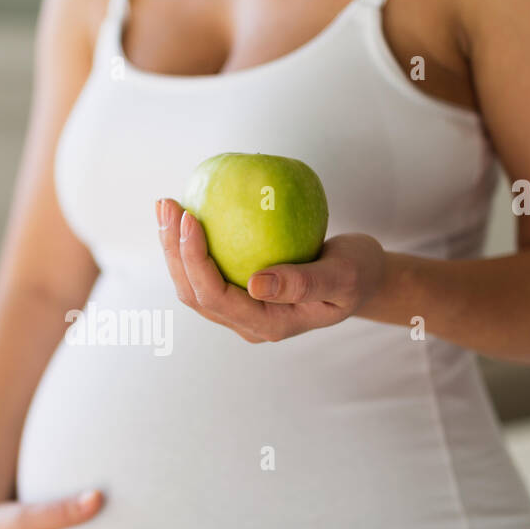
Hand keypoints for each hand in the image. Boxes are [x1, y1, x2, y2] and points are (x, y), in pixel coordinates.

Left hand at [156, 198, 386, 342]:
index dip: (194, 260)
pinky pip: (208, 269)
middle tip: (166, 204)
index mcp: (268, 324)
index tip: (190, 217)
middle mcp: (247, 322)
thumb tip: (256, 285)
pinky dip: (191, 244)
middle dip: (173, 250)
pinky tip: (187, 212)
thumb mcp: (342, 276)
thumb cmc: (357, 274)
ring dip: (174, 247)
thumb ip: (304, 284)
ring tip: (167, 205)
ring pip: (194, 283)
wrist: (362, 278)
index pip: (216, 297)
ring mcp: (241, 309)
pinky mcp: (240, 291)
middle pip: (194, 292)